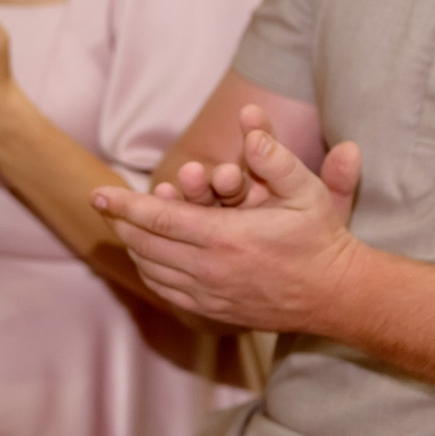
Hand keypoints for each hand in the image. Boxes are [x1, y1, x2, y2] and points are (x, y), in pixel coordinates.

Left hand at [90, 119, 366, 332]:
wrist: (338, 295)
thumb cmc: (322, 239)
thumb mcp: (308, 192)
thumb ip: (276, 158)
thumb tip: (250, 124)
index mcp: (226, 237)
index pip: (159, 219)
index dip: (124, 205)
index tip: (97, 193)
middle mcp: (210, 269)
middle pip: (146, 246)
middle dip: (121, 223)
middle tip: (103, 205)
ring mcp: (211, 294)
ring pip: (152, 270)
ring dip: (134, 247)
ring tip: (122, 226)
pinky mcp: (215, 311)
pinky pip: (168, 291)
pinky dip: (151, 272)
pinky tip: (147, 258)